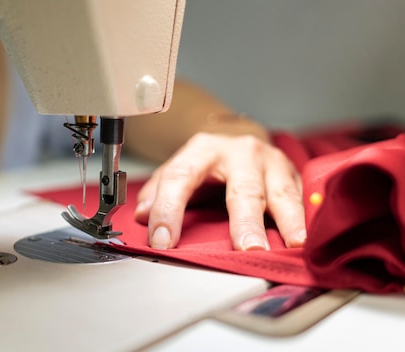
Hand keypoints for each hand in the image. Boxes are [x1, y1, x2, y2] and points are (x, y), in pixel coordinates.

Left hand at [134, 132, 305, 250]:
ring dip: (288, 221)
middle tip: (247, 249)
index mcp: (202, 150)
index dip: (169, 211)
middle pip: (242, 189)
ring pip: (281, 192)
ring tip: (294, 244)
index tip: (162, 241)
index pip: (180, 179)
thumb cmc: (205, 162)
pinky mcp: (293, 173)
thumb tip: (142, 216)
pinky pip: (302, 197)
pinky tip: (310, 238)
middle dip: (245, 222)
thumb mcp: (176, 168)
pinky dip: (307, 219)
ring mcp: (271, 162)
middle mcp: (240, 152)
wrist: (238, 137)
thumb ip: (158, 192)